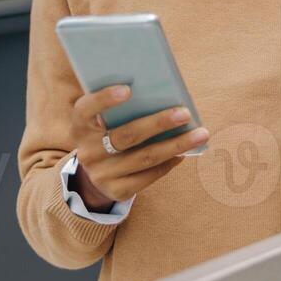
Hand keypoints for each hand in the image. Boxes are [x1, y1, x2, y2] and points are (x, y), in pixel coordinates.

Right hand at [68, 84, 209, 212]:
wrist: (95, 176)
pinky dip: (169, 163)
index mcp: (80, 126)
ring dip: (175, 145)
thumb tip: (163, 93)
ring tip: (200, 134)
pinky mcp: (116, 191)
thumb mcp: (105, 121)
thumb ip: (123, 108)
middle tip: (185, 113)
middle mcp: (87, 151)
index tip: (128, 89)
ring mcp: (101, 174)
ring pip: (144, 157)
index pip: (86, 109)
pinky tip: (184, 152)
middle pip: (127, 136)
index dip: (104, 99)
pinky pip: (148, 176)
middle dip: (158, 123)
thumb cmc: (109, 134)